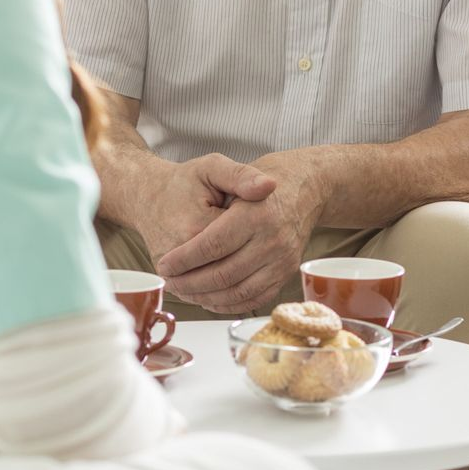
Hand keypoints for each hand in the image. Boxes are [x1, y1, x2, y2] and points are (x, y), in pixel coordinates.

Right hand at [131, 153, 275, 284]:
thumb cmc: (184, 182)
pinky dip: (227, 297)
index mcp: (196, 226)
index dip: (255, 234)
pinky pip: (205, 300)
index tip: (260, 220)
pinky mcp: (172, 282)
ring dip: (243, 285)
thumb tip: (269, 185)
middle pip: (230, 271)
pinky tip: (242, 280)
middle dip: (251, 262)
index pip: (239, 242)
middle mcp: (180, 254)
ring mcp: (173, 272)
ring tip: (256, 265)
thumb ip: (241, 175)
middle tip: (262, 245)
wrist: (150, 198)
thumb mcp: (212, 168)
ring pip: (219, 292)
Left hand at [153, 151, 326, 314]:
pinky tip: (209, 297)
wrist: (303, 188)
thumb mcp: (241, 165)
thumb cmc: (265, 176)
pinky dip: (228, 304)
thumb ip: (237, 174)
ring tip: (184, 291)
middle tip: (170, 281)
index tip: (165, 264)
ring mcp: (283, 260)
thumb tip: (259, 186)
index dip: (184, 259)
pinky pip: (254, 299)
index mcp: (259, 214)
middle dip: (189, 283)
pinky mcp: (286, 273)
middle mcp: (274, 240)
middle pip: (223, 274)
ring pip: (237, 293)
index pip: (213, 246)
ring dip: (205, 297)